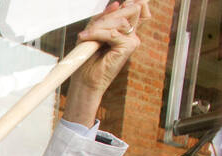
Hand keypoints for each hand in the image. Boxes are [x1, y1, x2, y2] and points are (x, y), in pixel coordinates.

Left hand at [64, 1, 149, 124]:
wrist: (85, 81)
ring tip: (85, 36)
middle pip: (131, 9)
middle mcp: (132, 34)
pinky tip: (85, 38)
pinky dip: (97, 34)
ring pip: (121, 21)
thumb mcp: (92, 32)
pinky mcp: (129, 47)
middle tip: (92, 27)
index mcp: (125, 30)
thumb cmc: (87, 59)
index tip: (115, 6)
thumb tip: (116, 4)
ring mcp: (132, 40)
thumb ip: (103, 18)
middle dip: (109, 15)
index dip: (130, 3)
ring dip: (100, 26)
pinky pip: (113, 33)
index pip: (136, 7)